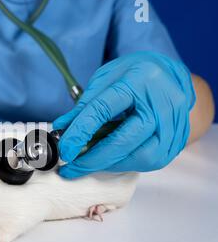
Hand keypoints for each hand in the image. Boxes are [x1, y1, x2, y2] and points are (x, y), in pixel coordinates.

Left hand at [53, 51, 195, 177]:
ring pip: (142, 156)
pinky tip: (113, 160)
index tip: (65, 150)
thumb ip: (84, 106)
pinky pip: (153, 160)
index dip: (80, 133)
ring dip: (111, 165)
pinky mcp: (179, 138)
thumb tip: (61, 131)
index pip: (103, 110)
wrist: (170, 73)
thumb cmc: (135, 74)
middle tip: (72, 168)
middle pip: (125, 140)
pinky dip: (128, 164)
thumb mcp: (105, 79)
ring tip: (91, 163)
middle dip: (93, 159)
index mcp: (138, 80)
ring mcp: (174, 122)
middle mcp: (161, 101)